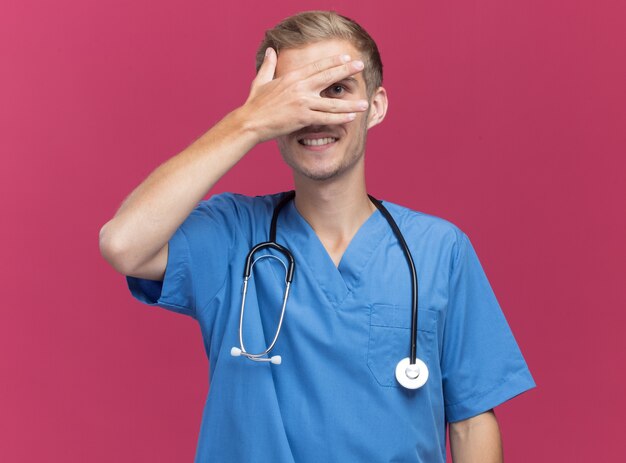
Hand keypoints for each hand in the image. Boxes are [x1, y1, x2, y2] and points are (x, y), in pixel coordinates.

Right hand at [240, 47, 368, 142]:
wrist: (250, 122)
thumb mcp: (261, 81)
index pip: (317, 67)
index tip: (346, 58)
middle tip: (360, 66)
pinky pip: (325, 118)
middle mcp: (299, 87)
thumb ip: (268, 65)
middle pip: (328, 77)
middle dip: (346, 71)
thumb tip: (270, 51)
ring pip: (331, 102)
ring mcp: (302, 103)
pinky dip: (339, 118)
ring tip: (364, 102)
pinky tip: (351, 117)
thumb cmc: (254, 104)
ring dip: (350, 102)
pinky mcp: (302, 118)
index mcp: (292, 77)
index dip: (333, 62)